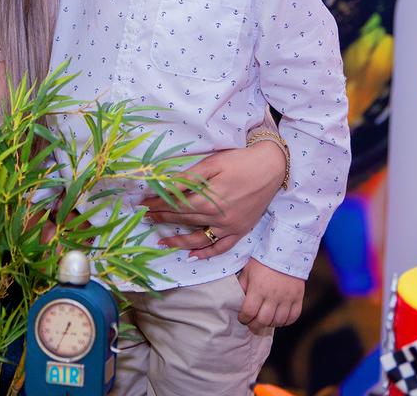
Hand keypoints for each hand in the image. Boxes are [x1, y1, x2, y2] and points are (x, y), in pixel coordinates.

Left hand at [138, 139, 284, 259]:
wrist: (273, 167)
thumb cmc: (241, 161)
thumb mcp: (211, 164)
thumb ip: (188, 179)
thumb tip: (165, 186)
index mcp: (208, 200)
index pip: (175, 205)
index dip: (157, 205)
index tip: (143, 205)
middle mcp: (218, 218)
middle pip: (184, 220)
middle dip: (162, 219)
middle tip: (146, 219)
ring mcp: (230, 227)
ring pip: (198, 239)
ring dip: (178, 242)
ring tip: (162, 242)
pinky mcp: (241, 230)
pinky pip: (221, 247)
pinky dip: (206, 253)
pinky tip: (193, 256)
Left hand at [236, 259, 305, 332]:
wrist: (286, 252)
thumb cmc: (263, 261)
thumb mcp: (248, 271)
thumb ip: (242, 286)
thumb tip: (237, 301)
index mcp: (258, 289)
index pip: (249, 312)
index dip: (243, 319)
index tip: (242, 318)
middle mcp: (273, 296)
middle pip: (263, 320)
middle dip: (254, 325)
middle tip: (251, 324)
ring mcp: (287, 298)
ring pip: (278, 321)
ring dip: (269, 325)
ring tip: (264, 321)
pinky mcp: (298, 297)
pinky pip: (293, 316)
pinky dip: (286, 322)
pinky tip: (279, 319)